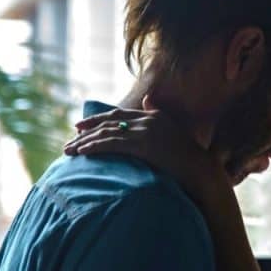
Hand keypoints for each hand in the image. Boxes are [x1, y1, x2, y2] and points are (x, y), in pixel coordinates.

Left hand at [64, 98, 224, 196]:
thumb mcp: (173, 131)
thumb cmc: (189, 158)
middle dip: (87, 129)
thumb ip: (159, 115)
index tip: (82, 125)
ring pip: (107, 134)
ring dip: (85, 141)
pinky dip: (94, 147)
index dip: (99, 119)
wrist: (200, 170)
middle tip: (71, 137)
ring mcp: (145, 132)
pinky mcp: (142, 145)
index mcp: (154, 117)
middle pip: (109, 122)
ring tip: (70, 150)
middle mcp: (148, 120)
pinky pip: (111, 145)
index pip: (119, 116)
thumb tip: (148, 99)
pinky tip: (82, 152)